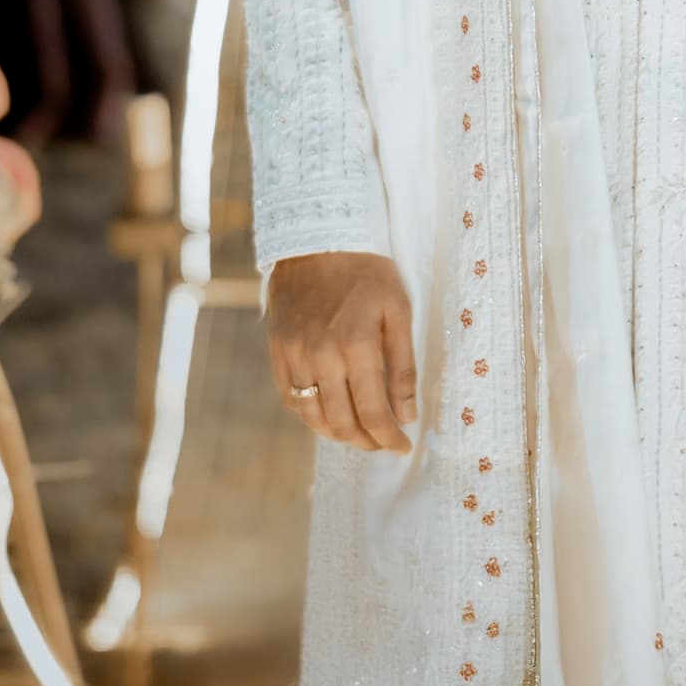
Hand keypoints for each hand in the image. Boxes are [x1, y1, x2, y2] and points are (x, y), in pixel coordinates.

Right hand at [265, 250, 416, 451]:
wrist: (316, 239)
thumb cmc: (366, 272)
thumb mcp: (398, 311)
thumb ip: (403, 366)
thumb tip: (407, 414)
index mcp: (357, 346)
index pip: (374, 412)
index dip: (389, 437)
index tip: (402, 446)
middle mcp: (321, 357)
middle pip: (343, 421)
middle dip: (366, 441)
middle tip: (383, 443)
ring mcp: (295, 355)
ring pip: (313, 416)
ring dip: (337, 434)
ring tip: (358, 435)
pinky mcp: (278, 351)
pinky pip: (291, 397)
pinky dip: (310, 414)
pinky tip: (327, 414)